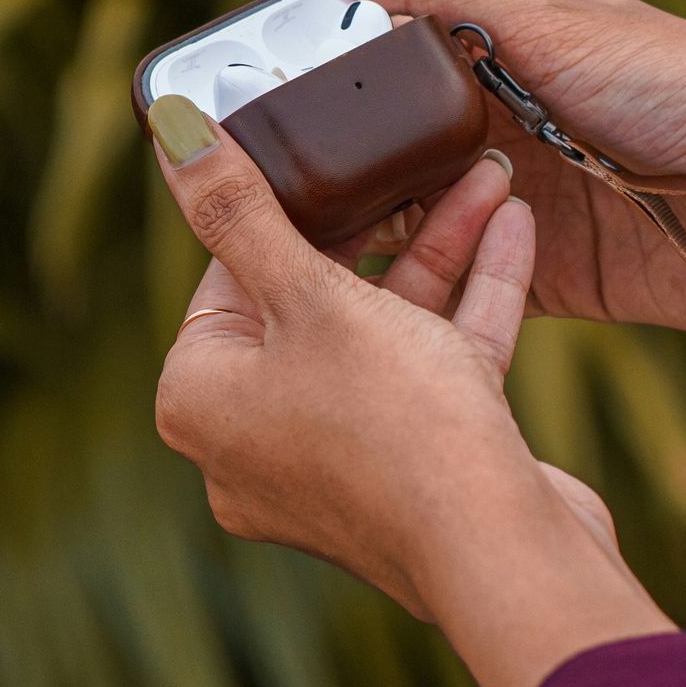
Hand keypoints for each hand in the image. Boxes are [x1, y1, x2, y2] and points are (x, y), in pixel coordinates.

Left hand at [146, 94, 673, 686]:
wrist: (505, 556)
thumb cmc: (393, 427)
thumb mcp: (311, 298)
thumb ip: (240, 211)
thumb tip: (171, 130)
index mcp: (206, 399)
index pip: (230, 276)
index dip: (285, 208)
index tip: (328, 155)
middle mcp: (261, 435)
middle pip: (318, 297)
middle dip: (384, 223)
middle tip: (416, 162)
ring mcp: (341, 456)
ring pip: (388, 328)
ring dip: (440, 252)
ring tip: (486, 179)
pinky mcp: (412, 463)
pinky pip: (434, 364)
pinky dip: (469, 302)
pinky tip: (514, 230)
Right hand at [286, 0, 685, 340]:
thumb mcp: (547, 22)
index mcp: (503, 55)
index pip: (388, 62)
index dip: (322, 81)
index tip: (247, 104)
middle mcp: (505, 128)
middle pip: (395, 148)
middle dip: (331, 169)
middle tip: (249, 194)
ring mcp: (523, 205)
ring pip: (419, 220)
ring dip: (370, 232)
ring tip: (287, 249)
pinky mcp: (544, 274)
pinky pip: (465, 282)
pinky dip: (423, 287)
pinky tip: (366, 296)